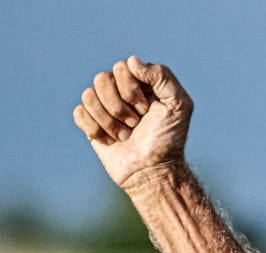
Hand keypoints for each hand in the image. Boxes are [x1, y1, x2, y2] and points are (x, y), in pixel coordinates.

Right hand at [73, 56, 193, 188]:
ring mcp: (104, 107)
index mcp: (140, 83)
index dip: (131, 89)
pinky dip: (95, 129)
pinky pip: (79, 113)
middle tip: (136, 123)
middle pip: (102, 79)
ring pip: (88, 95)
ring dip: (109, 121)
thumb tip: (131, 61)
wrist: (153, 170)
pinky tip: (111, 141)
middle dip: (119, 106)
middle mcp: (120, 92)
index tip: (147, 109)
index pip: (121, 67)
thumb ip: (162, 76)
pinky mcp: (91, 123)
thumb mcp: (179, 105)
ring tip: (126, 135)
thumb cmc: (169, 139)